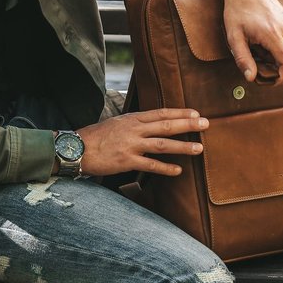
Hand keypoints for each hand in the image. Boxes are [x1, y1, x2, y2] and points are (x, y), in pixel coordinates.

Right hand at [77, 108, 206, 176]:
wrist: (77, 148)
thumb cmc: (96, 136)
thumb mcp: (117, 122)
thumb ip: (135, 123)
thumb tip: (151, 123)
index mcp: (132, 118)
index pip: (161, 113)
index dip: (179, 112)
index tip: (195, 112)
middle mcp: (134, 130)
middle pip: (166, 125)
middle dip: (188, 124)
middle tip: (205, 124)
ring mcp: (131, 145)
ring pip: (162, 144)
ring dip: (183, 146)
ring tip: (199, 148)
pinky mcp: (127, 161)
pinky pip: (150, 165)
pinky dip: (165, 168)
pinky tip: (178, 170)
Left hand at [217, 0, 282, 84]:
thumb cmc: (237, 9)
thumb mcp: (234, 36)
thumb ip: (243, 58)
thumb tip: (251, 77)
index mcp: (272, 34)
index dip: (282, 77)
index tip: (271, 81)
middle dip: (274, 68)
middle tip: (256, 65)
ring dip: (275, 57)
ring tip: (256, 50)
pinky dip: (277, 47)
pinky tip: (261, 42)